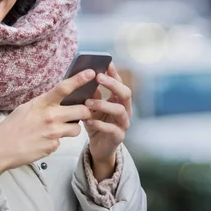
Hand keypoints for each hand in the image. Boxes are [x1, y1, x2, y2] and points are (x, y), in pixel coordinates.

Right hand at [0, 69, 94, 172]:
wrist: (1, 149)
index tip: (91, 73)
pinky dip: (56, 140)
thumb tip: (57, 100)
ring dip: (72, 127)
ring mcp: (53, 132)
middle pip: (82, 111)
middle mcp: (50, 116)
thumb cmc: (11, 127)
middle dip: (86, 111)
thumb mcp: (26, 108)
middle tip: (82, 111)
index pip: (64, 88)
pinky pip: (63, 141)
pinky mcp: (53, 146)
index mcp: (42, 103)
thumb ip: (43, 104)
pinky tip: (43, 140)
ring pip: (77, 128)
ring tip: (58, 128)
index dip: (79, 79)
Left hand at [83, 62, 131, 179]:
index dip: (114, 73)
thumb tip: (85, 78)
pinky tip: (88, 120)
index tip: (106, 63)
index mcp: (119, 100)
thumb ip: (91, 94)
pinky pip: (112, 129)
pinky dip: (100, 123)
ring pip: (120, 110)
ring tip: (88, 102)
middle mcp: (125, 110)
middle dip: (113, 84)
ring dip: (103, 104)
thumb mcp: (91, 106)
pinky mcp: (118, 137)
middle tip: (99, 77)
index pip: (120, 83)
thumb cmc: (95, 122)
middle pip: (125, 93)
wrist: (98, 147)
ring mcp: (123, 124)